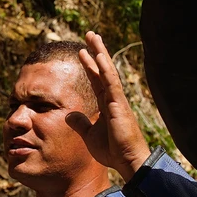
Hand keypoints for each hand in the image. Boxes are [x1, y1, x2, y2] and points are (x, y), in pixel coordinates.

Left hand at [70, 32, 150, 182]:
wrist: (127, 161)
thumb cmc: (113, 150)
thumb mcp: (89, 135)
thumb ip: (80, 123)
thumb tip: (68, 114)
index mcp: (107, 104)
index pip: (96, 79)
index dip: (89, 65)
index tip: (82, 51)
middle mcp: (113, 98)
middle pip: (103, 69)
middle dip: (96, 51)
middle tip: (90, 35)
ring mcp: (117, 99)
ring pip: (108, 71)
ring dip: (100, 52)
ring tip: (93, 36)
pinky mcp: (119, 104)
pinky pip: (111, 82)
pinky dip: (105, 68)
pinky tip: (99, 55)